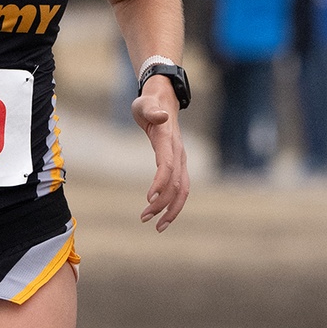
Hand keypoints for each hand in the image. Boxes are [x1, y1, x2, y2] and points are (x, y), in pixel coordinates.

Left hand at [132, 80, 189, 230]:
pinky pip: (180, 188)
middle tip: (144, 218)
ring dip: (171, 209)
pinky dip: (173, 204)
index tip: (149, 198)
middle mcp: (178, 153)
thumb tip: (160, 116)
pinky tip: (161, 216)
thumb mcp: (144, 103)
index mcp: (169, 141)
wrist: (164, 101)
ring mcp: (181, 160)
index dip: (160, 182)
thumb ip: (151, 110)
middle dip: (163, 203)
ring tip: (156, 226)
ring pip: (182, 190)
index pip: (167, 165)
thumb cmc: (149, 104)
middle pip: (176, 184)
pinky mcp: (178, 165)